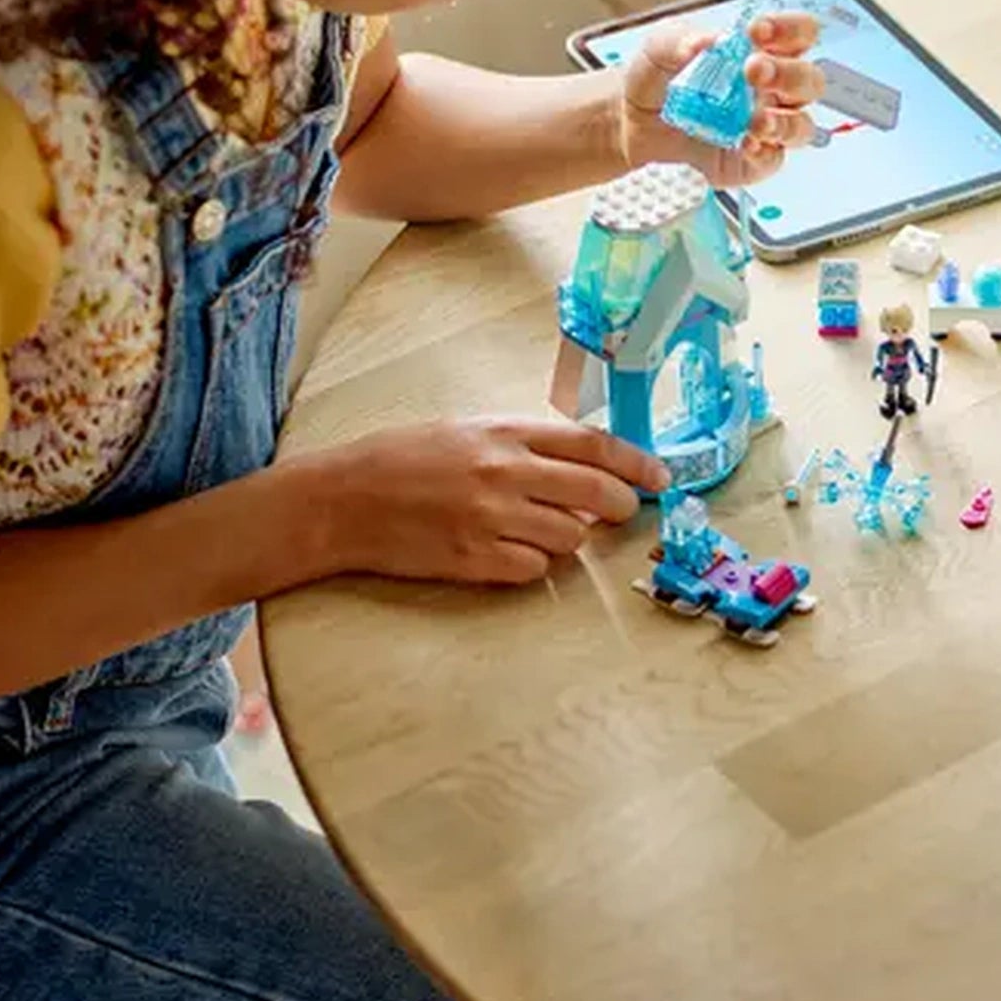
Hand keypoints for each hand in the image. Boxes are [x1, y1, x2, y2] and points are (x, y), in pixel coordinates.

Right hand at [314, 417, 667, 586]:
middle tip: (621, 512)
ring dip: (567, 538)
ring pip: (570, 539)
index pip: (593, 445)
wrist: (340, 500)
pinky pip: (534, 569)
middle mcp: (504, 473)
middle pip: (596, 494)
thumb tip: (582, 470)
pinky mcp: (473, 560)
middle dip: (621, 507)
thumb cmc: (401, 460)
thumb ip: (524, 446)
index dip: (637, 462)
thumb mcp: (466, 431)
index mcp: (505, 433)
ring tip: (536, 528)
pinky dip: (532, 564)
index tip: (659, 477)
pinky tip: (507, 551)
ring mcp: (490, 519)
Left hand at [620, 9, 823, 187]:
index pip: (799, 34)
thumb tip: (706, 43)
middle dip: (789, 73)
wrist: (629, 124)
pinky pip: (774, 159)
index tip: (757, 30)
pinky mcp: (753, 161)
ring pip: (803, 125)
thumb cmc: (656, 79)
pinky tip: (745, 144)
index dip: (790, 29)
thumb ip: (680, 40)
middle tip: (753, 71)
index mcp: (761, 52)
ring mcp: (766, 126)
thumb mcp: (659, 47)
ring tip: (755, 120)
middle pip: (810, 81)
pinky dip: (765, 152)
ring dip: (785, 121)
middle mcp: (772, 89)